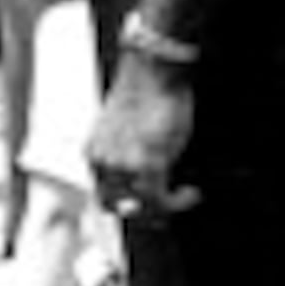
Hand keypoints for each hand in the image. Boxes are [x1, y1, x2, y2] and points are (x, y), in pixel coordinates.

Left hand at [88, 53, 201, 220]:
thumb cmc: (144, 97)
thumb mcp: (127, 131)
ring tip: (184, 196)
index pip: (103, 194)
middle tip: (166, 206)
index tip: (147, 202)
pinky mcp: (148, 163)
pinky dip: (177, 202)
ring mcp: (123, 164)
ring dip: (165, 207)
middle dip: (143, 211)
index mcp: (93, 153)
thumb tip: (139, 180)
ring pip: (141, 206)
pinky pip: (159, 199)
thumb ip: (127, 156)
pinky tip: (191, 194)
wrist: (152, 74)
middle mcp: (102, 161)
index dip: (126, 203)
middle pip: (117, 206)